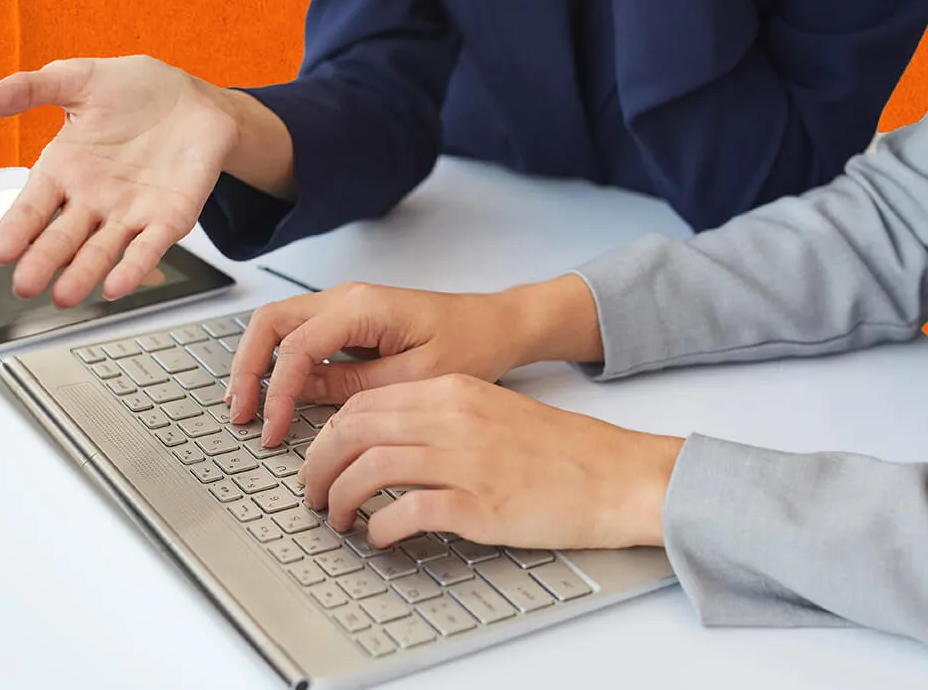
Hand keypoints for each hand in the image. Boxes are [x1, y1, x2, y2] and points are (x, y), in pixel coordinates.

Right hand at [0, 56, 248, 306]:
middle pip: (62, 238)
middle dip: (43, 261)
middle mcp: (93, 199)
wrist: (194, 99)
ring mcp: (130, 213)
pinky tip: (117, 286)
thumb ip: (28, 89)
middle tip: (25, 285)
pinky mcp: (169, 219)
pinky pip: (148, 248)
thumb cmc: (135, 90)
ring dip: (83, 274)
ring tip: (64, 295)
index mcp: (64, 170)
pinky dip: (133, 267)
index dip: (16, 229)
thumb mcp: (77, 79)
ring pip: (101, 250)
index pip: (32, 207)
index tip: (0, 251)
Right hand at [227, 282, 532, 445]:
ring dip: (257, 364)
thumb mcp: (416, 379)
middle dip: (247, 368)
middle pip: (271, 323)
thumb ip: (356, 387)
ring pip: (279, 326)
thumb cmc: (472, 344)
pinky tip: (275, 395)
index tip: (272, 429)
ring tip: (247, 407)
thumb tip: (304, 397)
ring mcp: (345, 307)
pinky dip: (279, 364)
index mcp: (362, 307)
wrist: (499, 325)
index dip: (276, 391)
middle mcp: (347, 298)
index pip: (296, 347)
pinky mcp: (349, 322)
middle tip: (241, 414)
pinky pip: (300, 336)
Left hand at [300, 375, 684, 549]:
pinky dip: (380, 526)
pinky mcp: (479, 503)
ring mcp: (464, 459)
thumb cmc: (560, 450)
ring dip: (340, 497)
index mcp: (453, 391)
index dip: (329, 435)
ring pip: (370, 467)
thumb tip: (384, 439)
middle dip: (320, 464)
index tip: (320, 458)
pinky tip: (379, 536)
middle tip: (312, 492)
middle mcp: (452, 418)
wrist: (615, 475)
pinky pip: (406, 510)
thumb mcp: (492, 410)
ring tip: (336, 518)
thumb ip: (439, 417)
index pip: (366, 403)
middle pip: (355, 431)